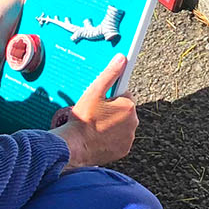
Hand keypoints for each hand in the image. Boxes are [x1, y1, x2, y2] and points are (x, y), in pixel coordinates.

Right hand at [52, 54, 138, 169]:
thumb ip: (110, 74)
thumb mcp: (94, 91)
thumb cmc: (83, 119)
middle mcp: (133, 122)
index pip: (125, 94)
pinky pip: (120, 140)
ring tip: (95, 126)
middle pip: (124, 110)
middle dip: (113, 110)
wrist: (75, 146)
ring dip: (113, 124)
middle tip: (96, 114)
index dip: (111, 97)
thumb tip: (122, 59)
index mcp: (128, 106)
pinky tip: (99, 137)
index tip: (102, 102)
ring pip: (123, 125)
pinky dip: (112, 138)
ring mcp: (129, 138)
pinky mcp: (124, 150)